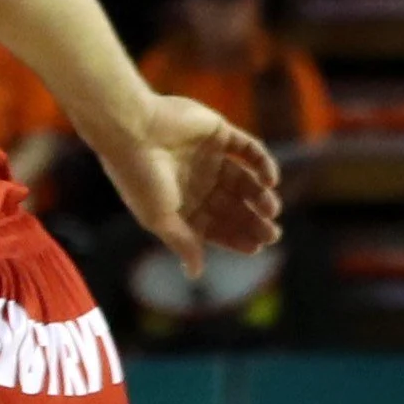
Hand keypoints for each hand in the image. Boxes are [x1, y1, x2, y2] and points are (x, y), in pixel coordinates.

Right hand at [96, 90, 283, 278]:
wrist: (130, 129)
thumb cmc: (138, 176)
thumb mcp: (160, 217)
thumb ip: (182, 242)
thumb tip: (195, 273)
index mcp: (181, 203)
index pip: (216, 225)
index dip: (237, 237)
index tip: (257, 247)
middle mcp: (197, 181)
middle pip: (234, 205)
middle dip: (254, 220)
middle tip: (273, 233)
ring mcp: (209, 156)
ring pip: (245, 180)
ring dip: (260, 195)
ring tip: (270, 207)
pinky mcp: (218, 132)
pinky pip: (248, 149)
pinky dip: (263, 163)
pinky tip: (270, 180)